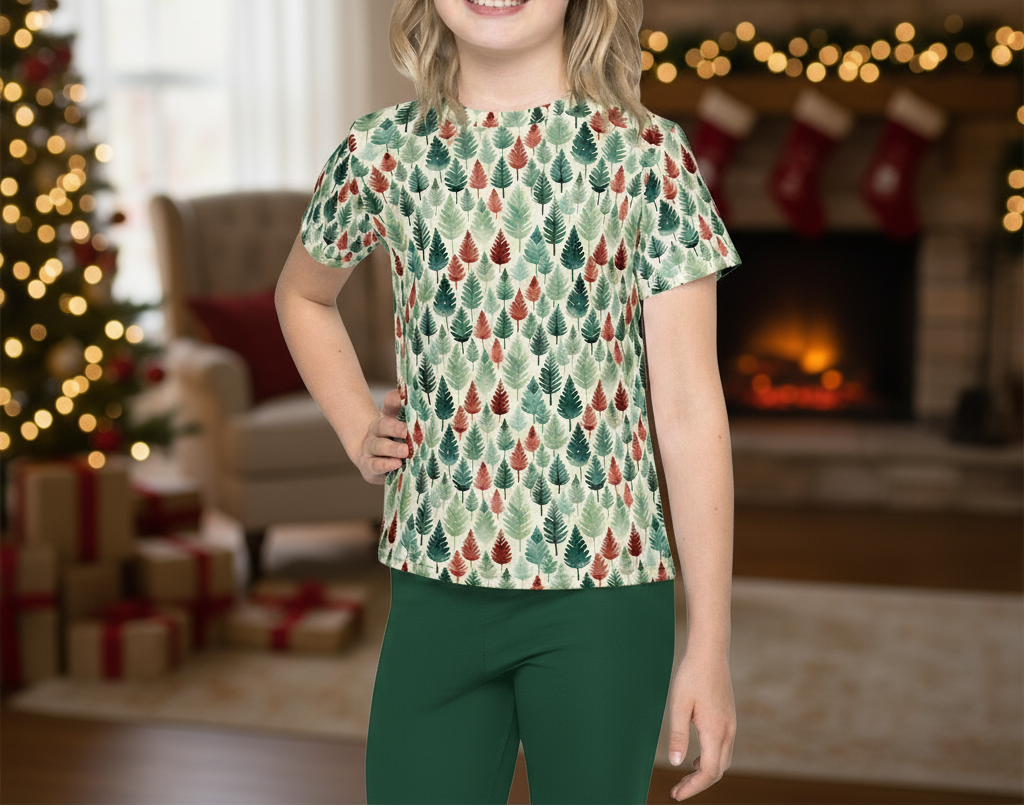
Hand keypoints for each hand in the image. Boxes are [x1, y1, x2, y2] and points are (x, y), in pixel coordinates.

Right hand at [356, 387, 408, 484]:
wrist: (371, 460)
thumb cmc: (397, 443)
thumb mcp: (406, 430)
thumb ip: (417, 422)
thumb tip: (431, 410)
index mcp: (388, 417)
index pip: (390, 402)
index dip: (396, 399)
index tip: (405, 399)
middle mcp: (377, 430)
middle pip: (383, 425)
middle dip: (395, 428)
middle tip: (407, 431)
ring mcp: (370, 447)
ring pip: (379, 446)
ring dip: (392, 448)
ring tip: (405, 451)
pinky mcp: (368, 465)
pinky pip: (375, 465)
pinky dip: (385, 465)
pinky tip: (396, 464)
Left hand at [666, 652, 735, 800]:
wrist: (710, 653)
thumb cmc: (691, 676)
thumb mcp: (678, 705)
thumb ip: (678, 735)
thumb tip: (676, 763)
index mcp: (715, 731)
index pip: (708, 772)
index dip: (693, 787)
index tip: (676, 795)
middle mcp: (727, 731)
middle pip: (718, 770)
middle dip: (698, 784)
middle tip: (677, 790)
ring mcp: (730, 725)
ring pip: (723, 760)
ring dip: (705, 773)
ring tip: (685, 778)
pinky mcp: (729, 718)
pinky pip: (723, 748)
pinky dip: (711, 760)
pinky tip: (696, 758)